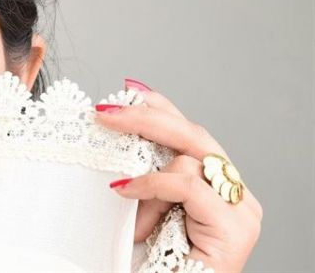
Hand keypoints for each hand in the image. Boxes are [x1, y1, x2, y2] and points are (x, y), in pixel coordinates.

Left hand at [95, 78, 262, 272]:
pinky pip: (186, 185)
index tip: (129, 91)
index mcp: (217, 187)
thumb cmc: (159, 264)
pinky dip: (151, 184)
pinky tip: (125, 190)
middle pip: (194, 136)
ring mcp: (240, 209)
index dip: (162, 109)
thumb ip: (146, 181)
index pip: (191, 135)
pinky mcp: (234, 227)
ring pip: (189, 159)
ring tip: (120, 190)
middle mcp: (234, 194)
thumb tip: (119, 147)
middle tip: (107, 111)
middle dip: (147, 116)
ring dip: (146, 174)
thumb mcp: (146, 210)